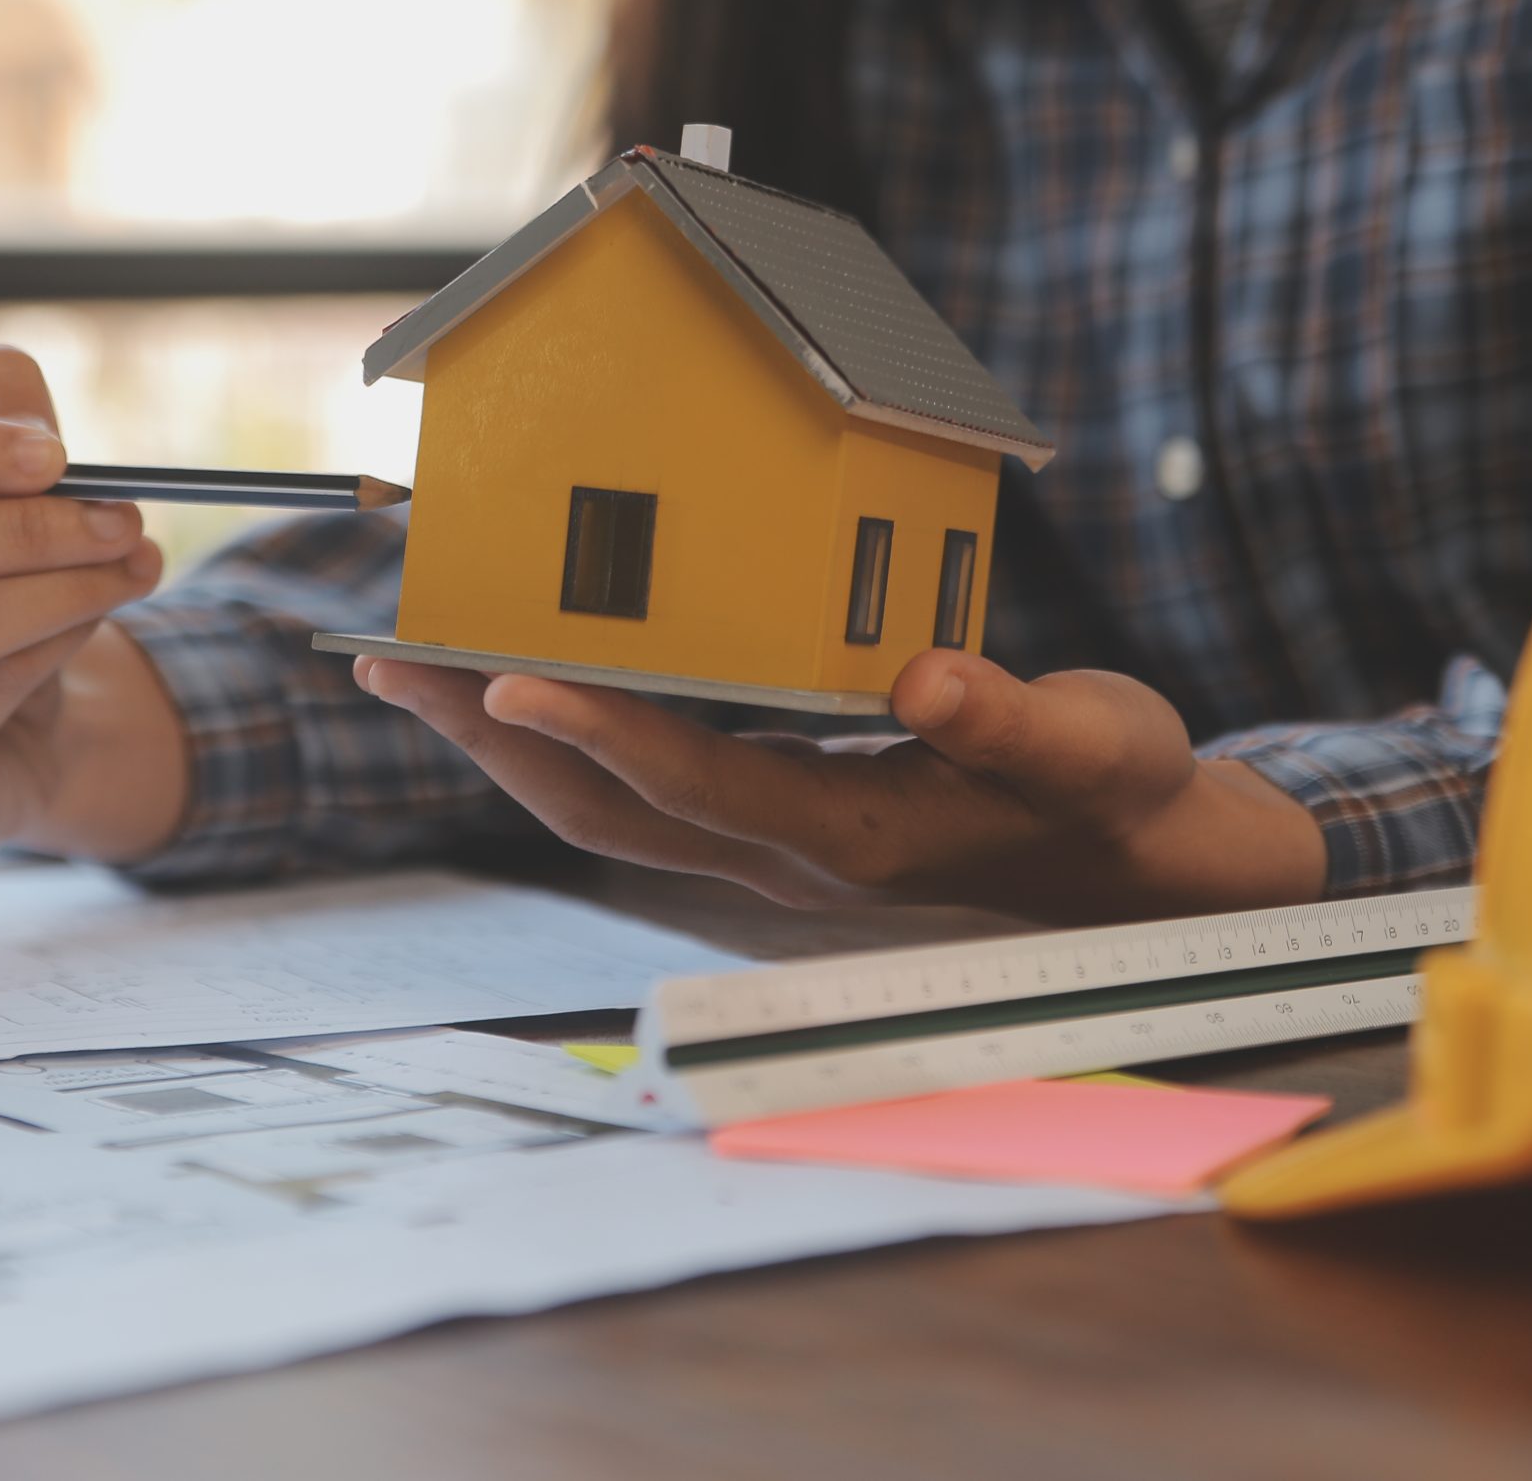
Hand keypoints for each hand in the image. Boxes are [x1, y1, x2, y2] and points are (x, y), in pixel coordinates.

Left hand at [352, 649, 1327, 913]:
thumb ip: (1011, 719)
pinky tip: (531, 684)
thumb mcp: (1096, 745)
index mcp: (857, 835)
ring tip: (414, 669)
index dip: (602, 731)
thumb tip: (928, 676)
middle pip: (604, 810)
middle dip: (490, 740)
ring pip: (605, 810)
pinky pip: (641, 787)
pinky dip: (569, 736)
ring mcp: (773, 846)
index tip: (503, 678)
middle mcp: (790, 853)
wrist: (1142, 872)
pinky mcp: (776, 820)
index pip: (701, 784)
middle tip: (389, 659)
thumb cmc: (1119, 796)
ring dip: (504, 744)